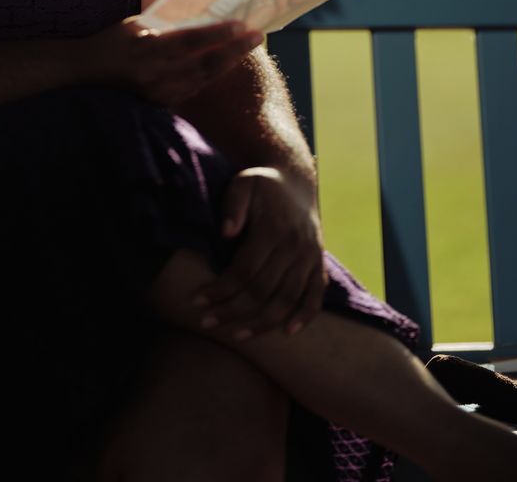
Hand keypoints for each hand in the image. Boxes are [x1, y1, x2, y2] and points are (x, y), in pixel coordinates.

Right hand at [78, 17, 263, 107]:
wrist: (85, 73)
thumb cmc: (111, 41)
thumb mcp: (135, 24)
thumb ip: (164, 25)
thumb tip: (198, 17)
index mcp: (147, 49)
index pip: (191, 41)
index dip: (218, 34)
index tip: (241, 24)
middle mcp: (154, 74)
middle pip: (204, 64)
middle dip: (235, 50)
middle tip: (258, 36)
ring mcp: (158, 93)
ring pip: (203, 79)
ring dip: (227, 64)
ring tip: (246, 48)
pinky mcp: (159, 103)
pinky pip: (192, 90)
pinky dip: (209, 77)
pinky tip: (224, 65)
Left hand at [193, 166, 326, 339]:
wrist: (295, 181)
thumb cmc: (262, 186)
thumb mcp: (243, 183)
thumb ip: (233, 205)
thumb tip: (227, 233)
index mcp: (273, 229)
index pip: (244, 270)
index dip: (221, 289)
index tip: (198, 300)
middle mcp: (295, 247)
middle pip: (263, 291)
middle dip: (233, 310)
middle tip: (207, 322)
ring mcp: (310, 258)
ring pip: (287, 300)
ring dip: (262, 323)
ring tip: (236, 336)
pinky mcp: (318, 264)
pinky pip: (315, 297)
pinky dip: (304, 317)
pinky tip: (287, 333)